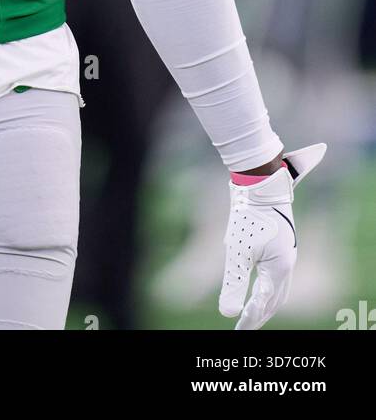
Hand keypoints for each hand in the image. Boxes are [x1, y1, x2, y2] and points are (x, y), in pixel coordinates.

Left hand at [219, 143, 326, 329]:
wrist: (262, 185)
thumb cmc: (249, 216)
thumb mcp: (238, 251)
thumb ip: (234, 283)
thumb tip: (227, 313)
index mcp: (280, 269)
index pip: (264, 302)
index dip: (250, 317)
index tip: (239, 329)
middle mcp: (288, 264)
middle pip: (275, 300)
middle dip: (260, 315)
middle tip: (244, 328)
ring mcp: (287, 255)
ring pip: (279, 289)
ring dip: (266, 304)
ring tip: (252, 314)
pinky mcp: (283, 246)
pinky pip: (278, 275)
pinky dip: (270, 288)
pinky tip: (260, 289)